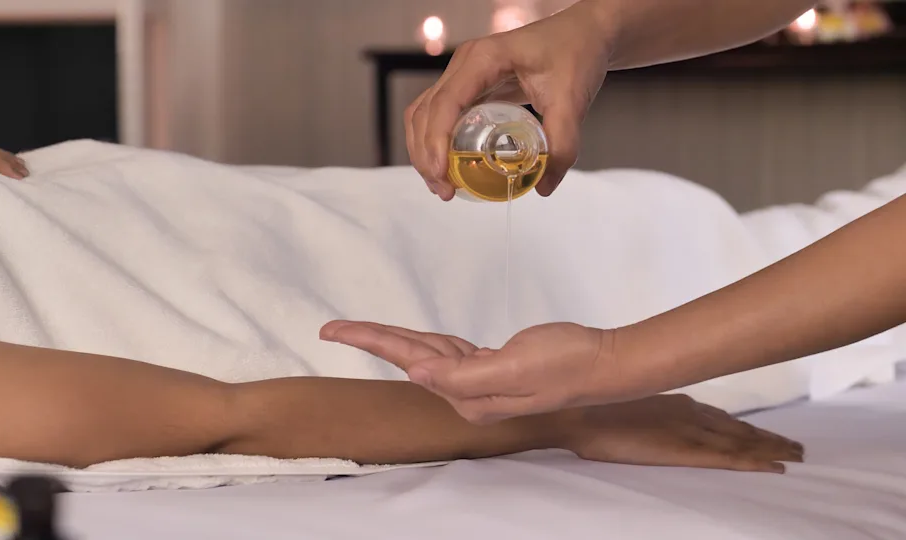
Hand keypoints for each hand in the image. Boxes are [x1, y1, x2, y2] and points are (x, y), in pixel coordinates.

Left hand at [321, 321, 644, 423]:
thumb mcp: (513, 368)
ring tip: (358, 331)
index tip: (333, 329)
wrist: (602, 362)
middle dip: (372, 340)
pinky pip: (450, 352)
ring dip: (395, 340)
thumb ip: (462, 375)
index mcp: (468, 395)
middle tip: (332, 328)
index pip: (410, 361)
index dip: (370, 341)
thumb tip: (418, 375)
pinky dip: (428, 342)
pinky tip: (415, 340)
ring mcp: (480, 382)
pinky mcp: (493, 367)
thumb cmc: (564, 361)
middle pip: (411, 358)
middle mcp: (468, 394)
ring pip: (427, 355)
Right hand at [405, 2, 613, 199]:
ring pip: (423, 113)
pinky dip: (435, 141)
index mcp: (484, 59)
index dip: (436, 142)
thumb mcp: (572, 99)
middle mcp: (466, 64)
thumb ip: (562, 143)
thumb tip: (544, 185)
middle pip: (425, 112)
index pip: (445, 103)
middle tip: (445, 191)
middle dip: (426, 155)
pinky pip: (439, 114)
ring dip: (424, 150)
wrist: (585, 32)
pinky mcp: (470, 85)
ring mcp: (464, 73)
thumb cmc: (576, 52)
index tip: (443, 175)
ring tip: (442, 185)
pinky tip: (447, 165)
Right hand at [559, 394, 803, 473]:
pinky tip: (775, 467)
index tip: (771, 434)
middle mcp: (691, 413)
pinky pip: (729, 457)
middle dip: (769, 437)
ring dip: (771, 448)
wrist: (582, 412)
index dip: (750, 426)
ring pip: (742, 441)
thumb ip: (650, 410)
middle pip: (739, 428)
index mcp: (677, 402)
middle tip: (798, 447)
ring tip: (797, 456)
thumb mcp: (630, 405)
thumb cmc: (595, 410)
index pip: (723, 417)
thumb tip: (654, 418)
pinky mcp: (685, 449)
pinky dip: (755, 461)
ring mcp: (690, 430)